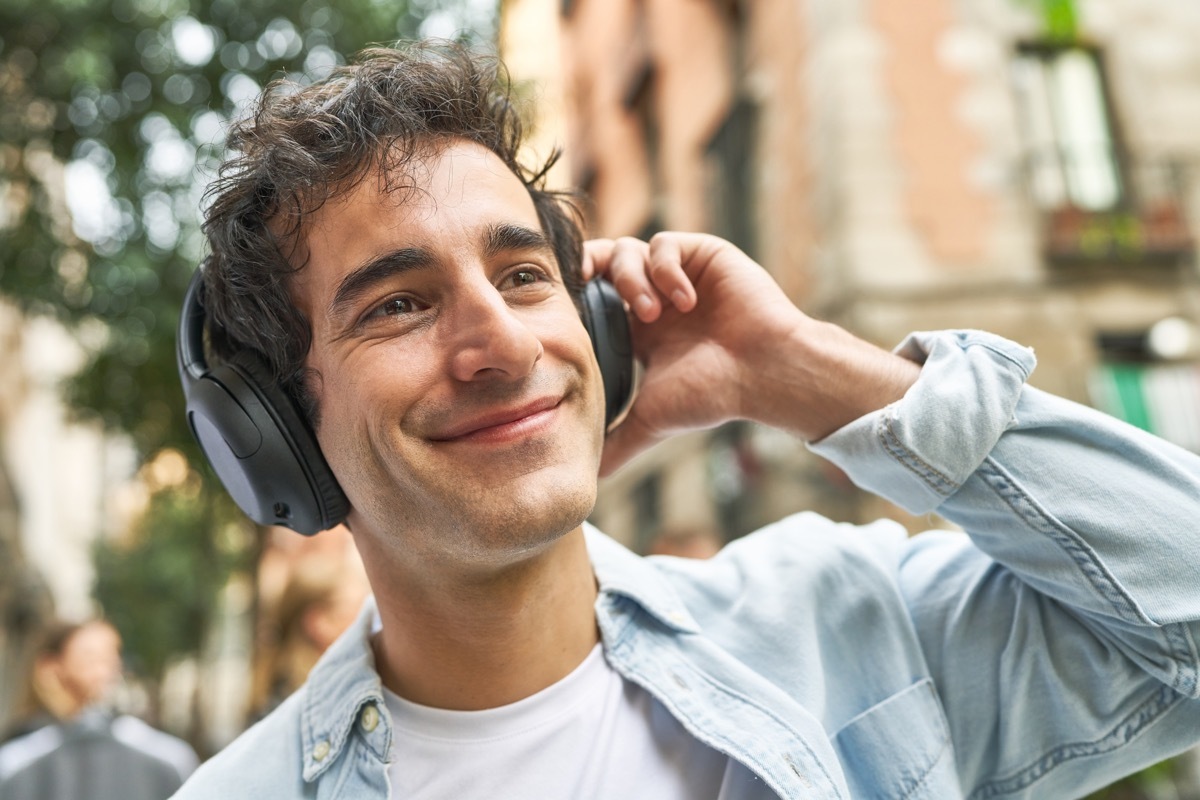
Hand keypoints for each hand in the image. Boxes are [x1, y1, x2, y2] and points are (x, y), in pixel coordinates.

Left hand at [584, 233, 800, 474]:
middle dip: (594, 275)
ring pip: (629, 249)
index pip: (591, 296)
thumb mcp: (651, 418)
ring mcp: (678, 274)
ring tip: (651, 313)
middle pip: (602, 261)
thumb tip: (590, 478)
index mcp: (638, 328)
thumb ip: (618, 442)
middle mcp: (655, 297)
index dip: (574, 295)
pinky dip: (665, 269)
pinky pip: (665, 244)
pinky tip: (684, 301)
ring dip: (630, 279)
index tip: (565, 311)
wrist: (763, 372)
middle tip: (598, 299)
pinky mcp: (702, 254)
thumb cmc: (714, 394)